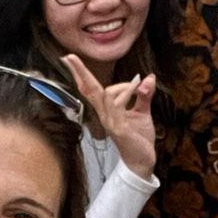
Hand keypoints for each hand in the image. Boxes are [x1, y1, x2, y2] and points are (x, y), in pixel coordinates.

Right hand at [61, 54, 156, 178]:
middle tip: (69, 56)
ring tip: (139, 83)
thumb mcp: (143, 112)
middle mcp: (103, 114)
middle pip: (89, 89)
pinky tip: (136, 87)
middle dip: (80, 72)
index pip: (90, 89)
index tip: (69, 59)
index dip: (80, 74)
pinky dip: (126, 93)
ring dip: (123, 85)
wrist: (143, 161)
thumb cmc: (139, 138)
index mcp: (106, 110)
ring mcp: (109, 121)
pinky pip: (117, 106)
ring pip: (105, 95)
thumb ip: (144, 95)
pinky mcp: (118, 128)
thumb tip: (149, 77)